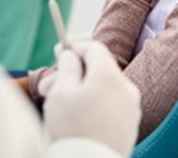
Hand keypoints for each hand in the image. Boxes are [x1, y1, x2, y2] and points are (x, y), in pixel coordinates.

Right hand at [43, 41, 140, 156]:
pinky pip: (109, 107)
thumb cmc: (73, 130)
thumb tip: (71, 56)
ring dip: (80, 92)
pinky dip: (93, 106)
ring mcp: (131, 110)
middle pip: (98, 71)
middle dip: (72, 75)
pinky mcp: (129, 128)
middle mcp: (126, 90)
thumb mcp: (61, 92)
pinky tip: (74, 118)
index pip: (94, 49)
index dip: (74, 47)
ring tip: (57, 106)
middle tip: (46, 88)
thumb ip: (67, 68)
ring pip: (103, 90)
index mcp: (110, 77)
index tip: (58, 51)